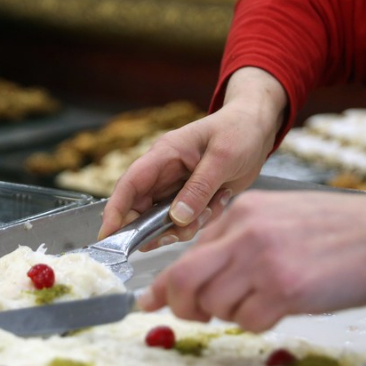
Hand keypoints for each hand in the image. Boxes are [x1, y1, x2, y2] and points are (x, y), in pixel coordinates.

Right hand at [98, 67, 287, 249]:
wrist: (259, 129)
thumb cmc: (239, 131)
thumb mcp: (222, 157)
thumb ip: (199, 188)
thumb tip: (177, 218)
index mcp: (164, 156)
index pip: (129, 185)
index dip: (115, 211)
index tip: (107, 237)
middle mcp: (165, 174)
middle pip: (142, 210)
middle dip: (155, 228)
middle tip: (173, 235)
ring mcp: (177, 188)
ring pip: (165, 222)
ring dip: (186, 225)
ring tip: (213, 208)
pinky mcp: (192, 199)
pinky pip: (187, 222)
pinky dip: (202, 220)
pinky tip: (222, 200)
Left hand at [138, 188, 365, 330]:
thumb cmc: (341, 230)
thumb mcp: (281, 217)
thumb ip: (240, 238)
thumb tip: (203, 272)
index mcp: (244, 211)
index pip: (187, 251)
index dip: (165, 283)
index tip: (151, 301)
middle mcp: (247, 232)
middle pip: (185, 280)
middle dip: (181, 307)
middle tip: (191, 316)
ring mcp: (264, 260)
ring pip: (215, 305)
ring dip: (231, 314)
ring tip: (262, 302)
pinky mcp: (285, 289)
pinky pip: (250, 321)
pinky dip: (260, 323)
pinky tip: (284, 306)